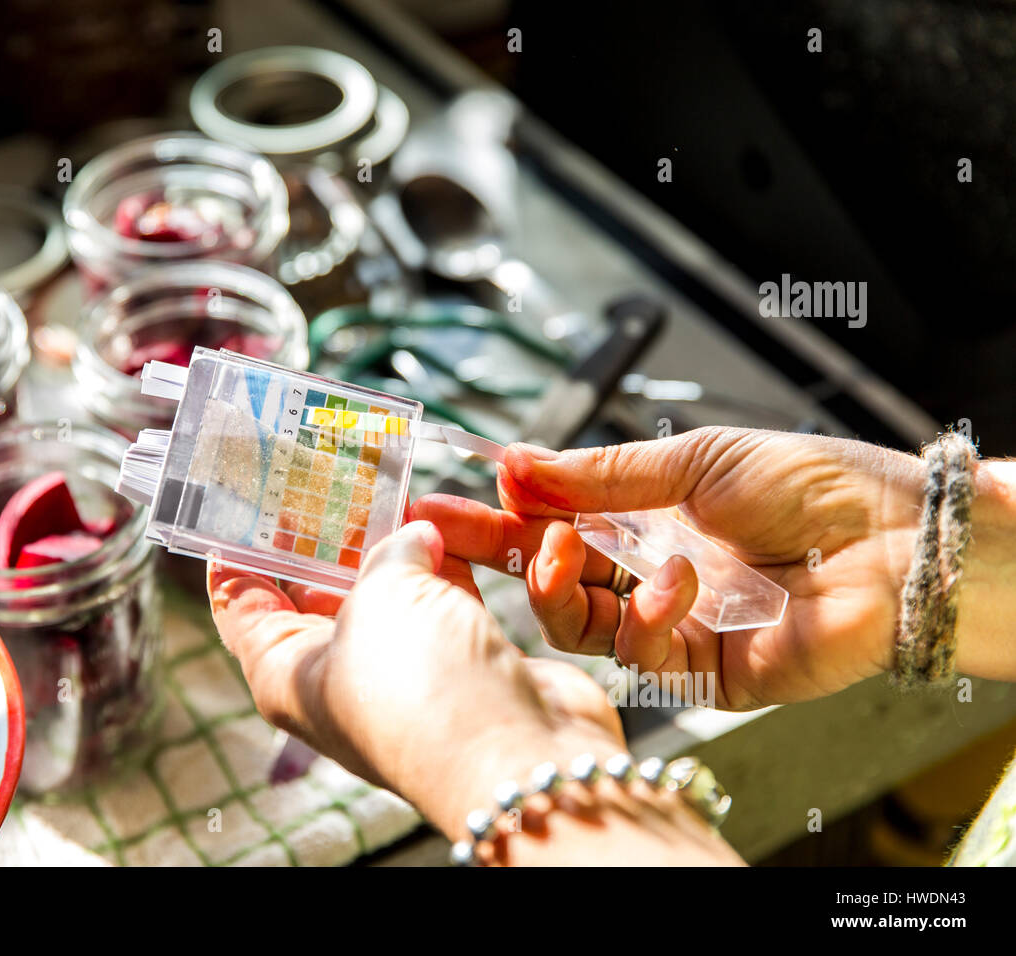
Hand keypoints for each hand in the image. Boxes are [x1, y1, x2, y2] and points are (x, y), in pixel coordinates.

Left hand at [207, 520, 628, 841]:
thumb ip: (385, 554)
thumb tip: (413, 534)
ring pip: (385, 591)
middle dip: (322, 532)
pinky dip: (444, 562)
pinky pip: (442, 600)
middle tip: (323, 472)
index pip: (241, 606)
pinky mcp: (461, 663)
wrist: (517, 753)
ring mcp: (403, 671)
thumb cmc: (420, 687)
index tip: (242, 498)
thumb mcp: (378, 599)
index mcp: (287, 675)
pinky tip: (445, 520)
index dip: (236, 552)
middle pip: (314, 591)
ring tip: (387, 483)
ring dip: (389, 541)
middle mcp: (338, 676)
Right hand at [413, 427, 937, 709]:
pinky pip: (642, 658)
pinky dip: (645, 619)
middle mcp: (648, 574)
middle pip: (548, 582)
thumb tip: (514, 462)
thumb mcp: (692, 460)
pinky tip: (674, 583)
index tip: (434, 509)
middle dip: (503, 558)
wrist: (897, 539)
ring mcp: (673, 625)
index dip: (491, 521)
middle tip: (469, 532)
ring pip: (579, 628)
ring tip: (575, 550)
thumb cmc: (811, 484)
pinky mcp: (704, 672)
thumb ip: (599, 475)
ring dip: (564, 589)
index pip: (546, 525)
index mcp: (644, 520)